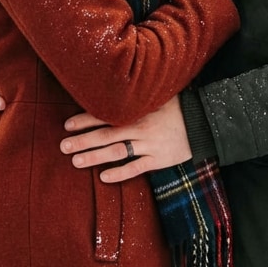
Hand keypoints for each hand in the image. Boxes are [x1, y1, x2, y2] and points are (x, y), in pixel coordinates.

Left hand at [60, 96, 191, 182]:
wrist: (204, 120)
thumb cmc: (178, 105)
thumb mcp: (157, 94)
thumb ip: (137, 96)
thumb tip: (113, 89)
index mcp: (138, 110)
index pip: (105, 114)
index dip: (85, 120)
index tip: (67, 125)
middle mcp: (140, 126)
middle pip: (105, 134)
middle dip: (83, 140)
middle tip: (63, 146)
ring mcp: (149, 144)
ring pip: (117, 152)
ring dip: (94, 157)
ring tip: (76, 161)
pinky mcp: (159, 159)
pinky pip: (136, 168)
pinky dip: (119, 173)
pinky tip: (103, 177)